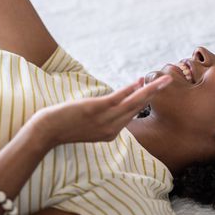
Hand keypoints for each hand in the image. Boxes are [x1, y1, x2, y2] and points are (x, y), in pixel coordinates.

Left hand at [28, 74, 172, 146]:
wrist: (46, 131)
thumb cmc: (63, 126)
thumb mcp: (86, 126)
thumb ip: (99, 119)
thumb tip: (108, 104)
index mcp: (111, 134)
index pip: (131, 113)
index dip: (142, 98)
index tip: (149, 85)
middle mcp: (112, 129)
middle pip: (138, 108)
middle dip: (154, 93)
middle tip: (168, 81)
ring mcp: (105, 120)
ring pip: (133, 103)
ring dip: (149, 90)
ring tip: (163, 80)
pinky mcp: (96, 110)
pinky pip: (118, 99)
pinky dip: (130, 89)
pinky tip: (138, 81)